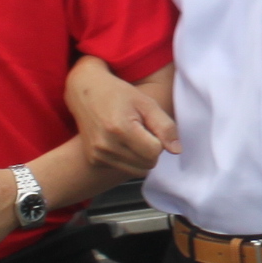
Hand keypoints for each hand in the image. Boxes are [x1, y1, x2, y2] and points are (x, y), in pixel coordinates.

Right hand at [71, 57, 177, 177]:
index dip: (159, 140)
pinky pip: (124, 169)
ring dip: (141, 157)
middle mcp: (107, 146)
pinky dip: (129, 160)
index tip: (150, 127)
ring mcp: (98, 155)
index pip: (155, 152)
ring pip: (137, 171)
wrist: (85, 91)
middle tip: (142, 131)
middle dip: (151, 150)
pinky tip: (122, 142)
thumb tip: (176, 150)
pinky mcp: (94, 160)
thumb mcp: (146, 103)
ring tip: (133, 136)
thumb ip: (165, 126)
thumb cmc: (118, 94)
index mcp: (121, 129)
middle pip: (147, 164)